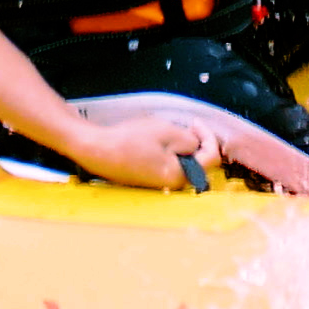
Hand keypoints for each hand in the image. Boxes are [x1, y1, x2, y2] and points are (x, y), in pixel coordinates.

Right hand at [60, 109, 219, 191]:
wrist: (97, 150)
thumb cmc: (130, 140)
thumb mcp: (166, 131)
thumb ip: (189, 139)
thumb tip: (197, 145)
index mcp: (180, 176)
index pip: (210, 159)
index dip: (208, 136)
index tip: (195, 122)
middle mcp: (172, 185)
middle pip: (198, 163)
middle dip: (196, 142)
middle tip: (186, 125)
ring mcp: (160, 184)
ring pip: (183, 163)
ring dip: (181, 146)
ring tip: (167, 131)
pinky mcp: (149, 179)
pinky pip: (168, 165)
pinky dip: (169, 152)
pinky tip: (156, 140)